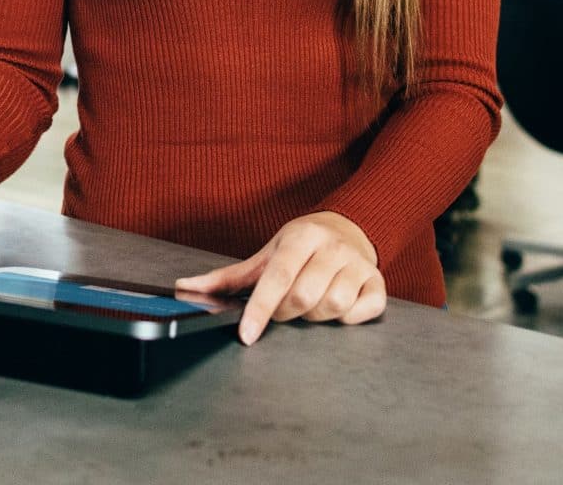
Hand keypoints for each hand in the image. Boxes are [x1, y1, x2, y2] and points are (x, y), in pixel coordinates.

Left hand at [175, 212, 386, 345]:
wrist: (348, 227)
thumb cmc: (301, 247)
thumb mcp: (266, 255)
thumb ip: (227, 277)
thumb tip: (184, 287)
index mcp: (301, 237)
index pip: (278, 276)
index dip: (260, 308)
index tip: (247, 335)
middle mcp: (332, 247)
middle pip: (304, 296)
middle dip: (287, 313)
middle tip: (284, 308)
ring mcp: (359, 264)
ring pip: (334, 306)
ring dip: (316, 316)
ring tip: (310, 304)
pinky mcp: (378, 282)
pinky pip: (364, 311)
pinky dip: (349, 319)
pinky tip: (339, 308)